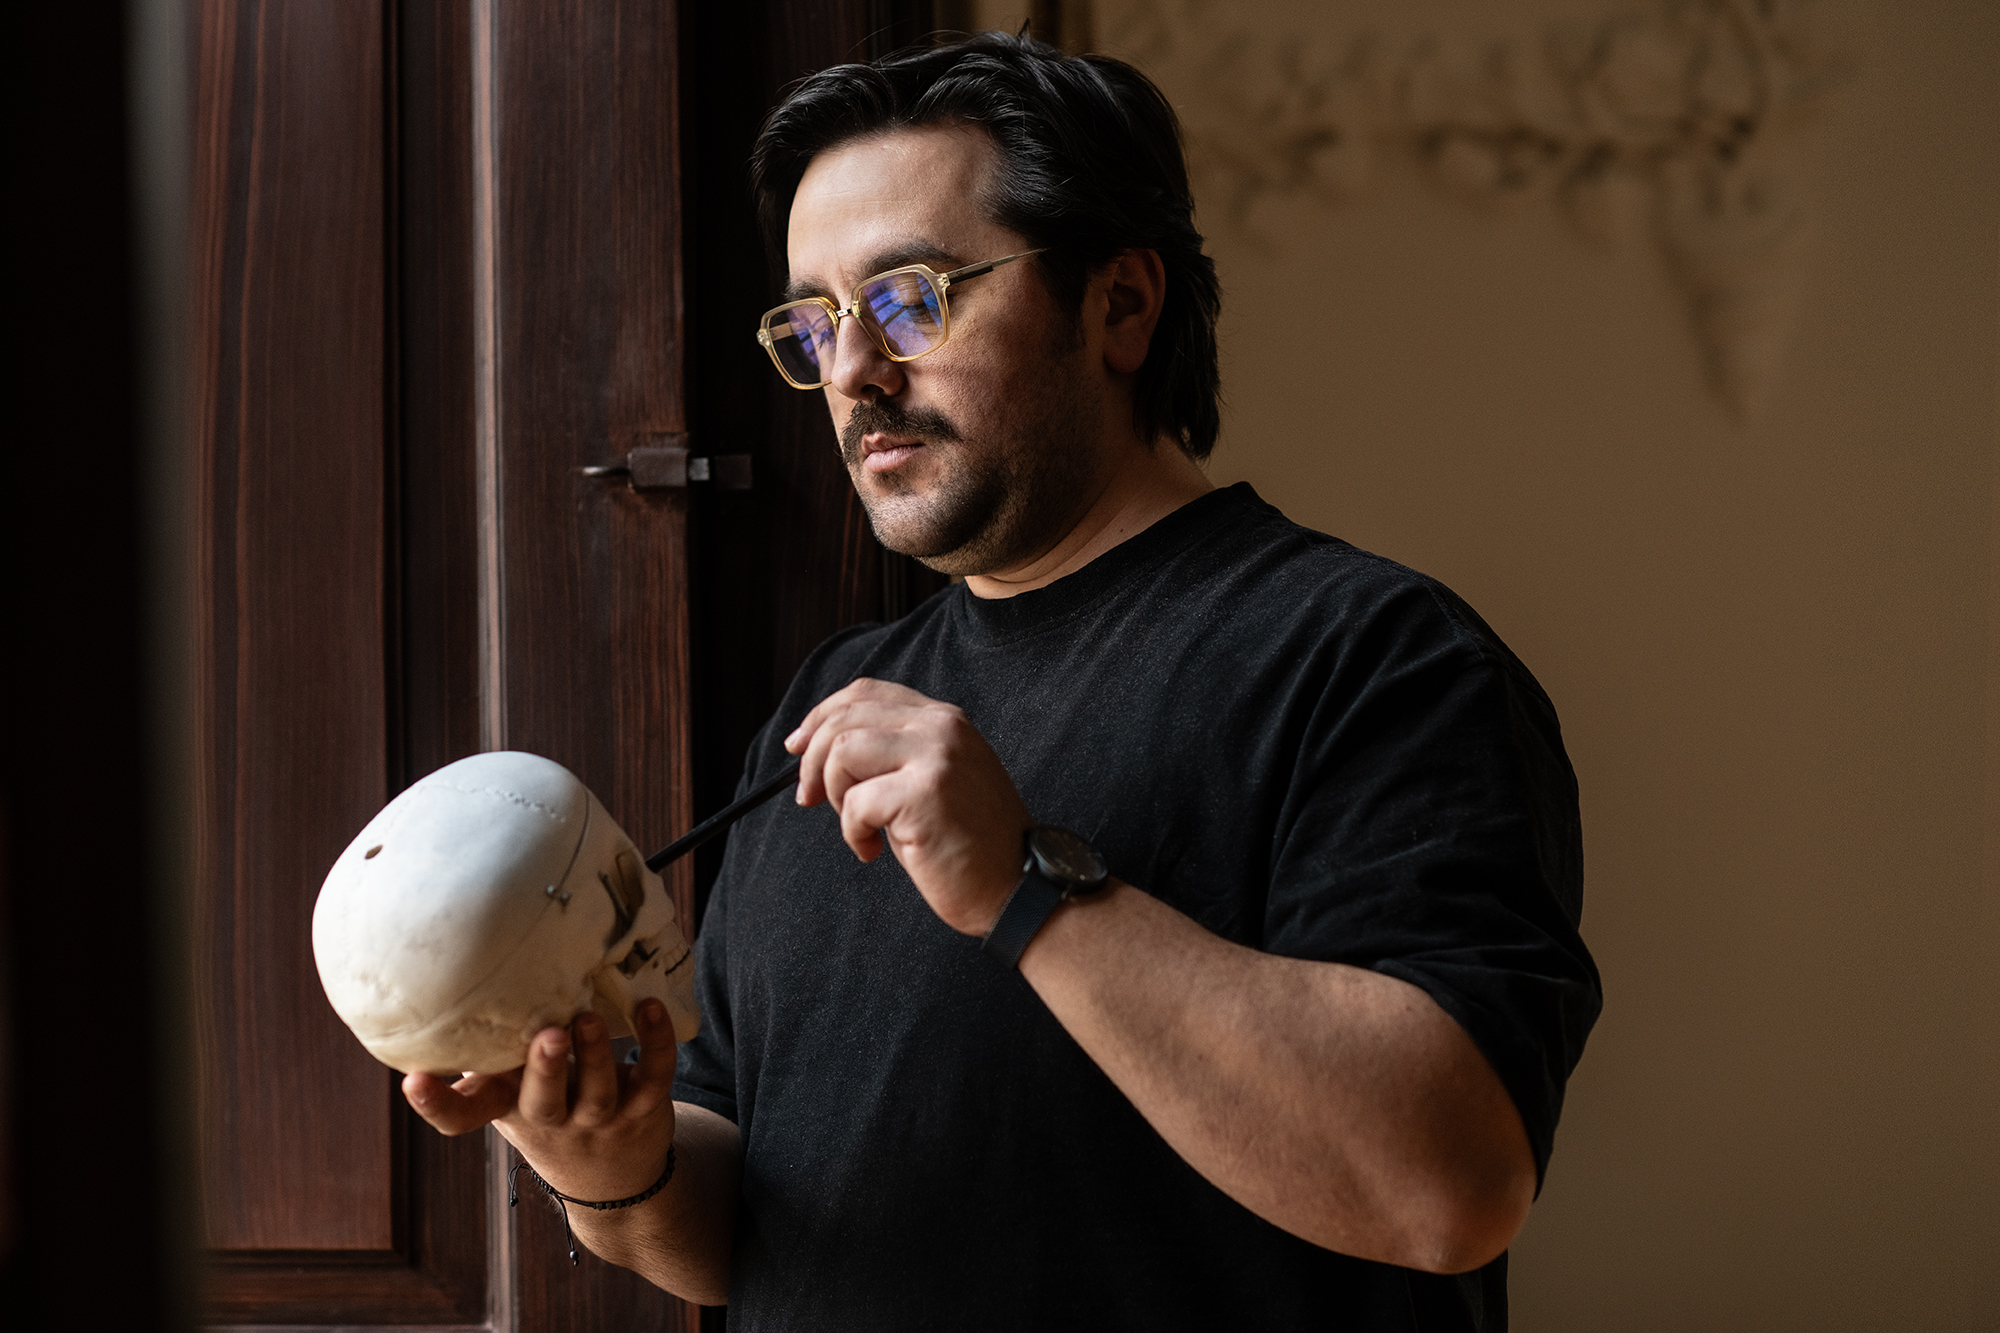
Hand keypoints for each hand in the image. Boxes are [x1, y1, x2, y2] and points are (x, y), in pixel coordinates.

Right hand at [402, 997, 677, 1202]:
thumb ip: (491, 1052)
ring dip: (595, 1055)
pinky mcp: (642, 1107)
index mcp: (508, 1108)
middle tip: (546, 1035)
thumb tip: (445, 982)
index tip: (413, 1080)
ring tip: (590, 1018)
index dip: (436, 1105)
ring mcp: (599, 1119)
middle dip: (544, 1070)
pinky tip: (650, 1008)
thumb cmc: (548, 1110)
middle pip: (544, 1103)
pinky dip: (655, 1042)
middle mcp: (552, 1119)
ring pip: (599, 1092)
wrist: (613, 1180)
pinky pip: (653, 1076)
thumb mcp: (511, 1092)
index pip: (463, 1119)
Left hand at [786, 677, 1029, 934]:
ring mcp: (936, 757)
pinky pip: (856, 803)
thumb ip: (893, 753)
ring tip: (859, 826)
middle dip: (812, 760)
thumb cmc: (971, 845)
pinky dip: (852, 832)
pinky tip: (873, 851)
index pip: (866, 692)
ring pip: (842, 751)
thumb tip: (820, 751)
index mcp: (944, 719)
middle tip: (810, 799)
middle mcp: (942, 727)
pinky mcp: (925, 794)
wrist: (1018, 888)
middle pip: (845, 716)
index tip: (797, 747)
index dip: (821, 715)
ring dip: (835, 794)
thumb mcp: (934, 780)